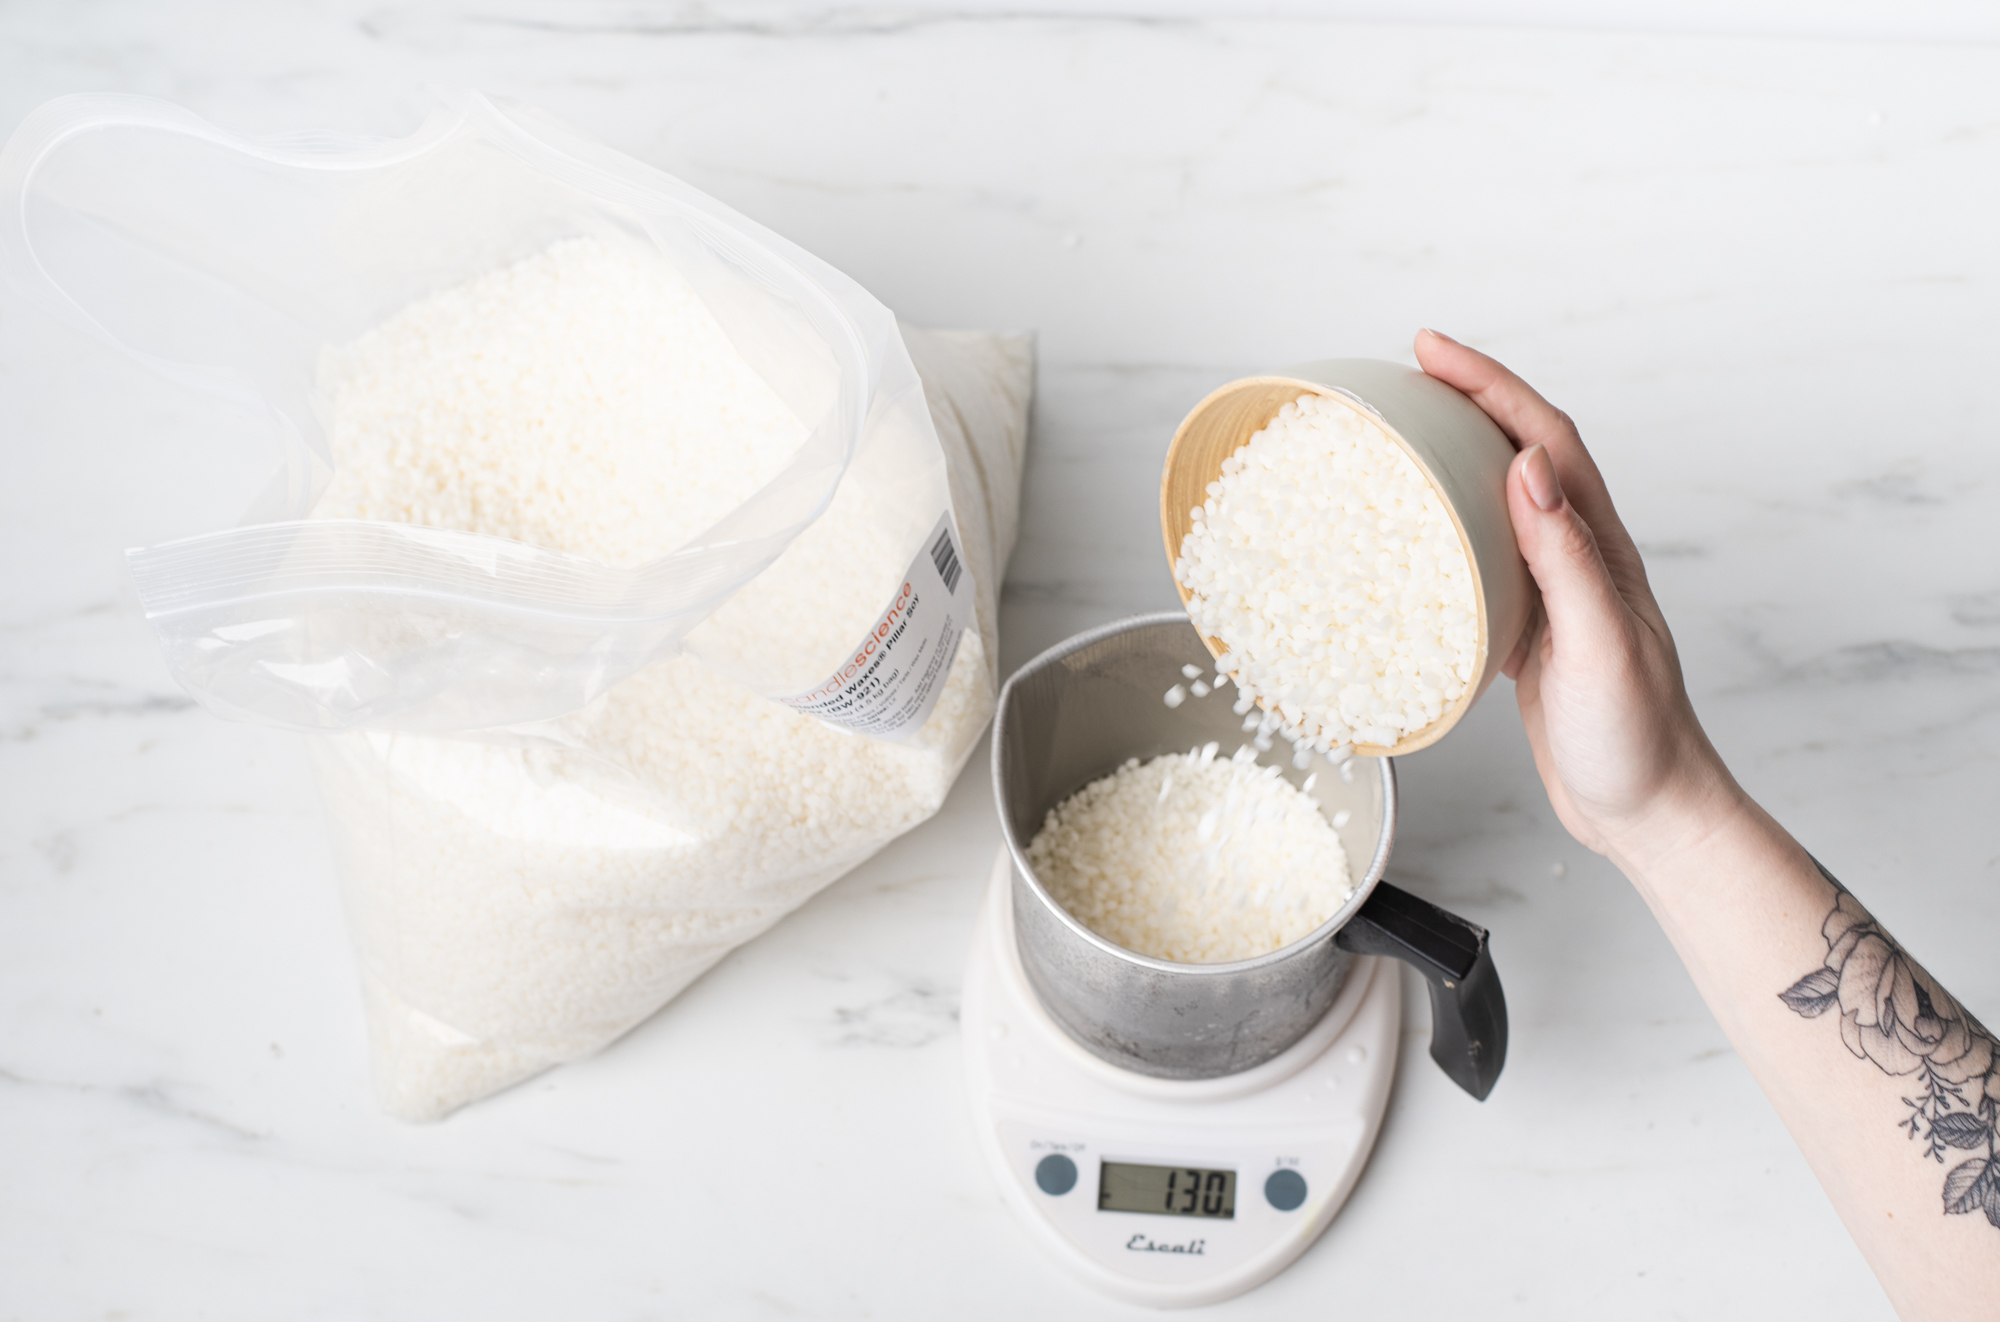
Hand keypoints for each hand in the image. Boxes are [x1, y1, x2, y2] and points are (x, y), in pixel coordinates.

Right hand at [1412, 330, 1740, 871]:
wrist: (1648, 813)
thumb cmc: (1637, 739)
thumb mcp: (1600, 644)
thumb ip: (1567, 557)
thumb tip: (1529, 466)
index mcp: (1601, 546)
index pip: (1544, 439)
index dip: (1490, 384)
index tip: (1431, 350)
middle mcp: (1578, 556)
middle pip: (1519, 451)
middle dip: (1466, 400)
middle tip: (1402, 374)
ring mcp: (1552, 592)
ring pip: (1496, 501)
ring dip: (1452, 457)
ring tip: (1396, 436)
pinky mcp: (1527, 631)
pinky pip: (1480, 559)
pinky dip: (1443, 531)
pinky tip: (1407, 538)